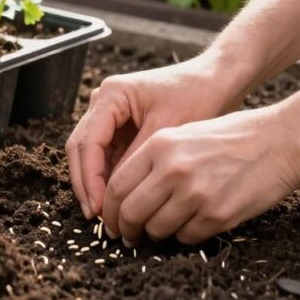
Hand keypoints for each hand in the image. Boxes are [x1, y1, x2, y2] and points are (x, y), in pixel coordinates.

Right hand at [66, 54, 248, 219]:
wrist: (217, 81)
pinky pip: (107, 154)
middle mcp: (104, 100)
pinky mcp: (121, 124)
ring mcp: (111, 112)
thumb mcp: (165, 134)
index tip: (99, 209)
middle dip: (87, 184)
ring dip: (96, 183)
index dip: (90, 179)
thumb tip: (114, 197)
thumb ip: (135, 161)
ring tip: (107, 215)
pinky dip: (109, 177)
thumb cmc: (197, 98)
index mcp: (112, 94)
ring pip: (91, 154)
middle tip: (97, 218)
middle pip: (82, 148)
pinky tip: (118, 200)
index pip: (88, 143)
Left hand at [101, 106, 299, 244]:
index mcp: (160, 145)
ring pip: (157, 229)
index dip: (109, 209)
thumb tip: (124, 194)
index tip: (111, 220)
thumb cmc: (231, 136)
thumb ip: (152, 159)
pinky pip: (186, 237)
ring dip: (155, 233)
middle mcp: (173, 169)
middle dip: (125, 229)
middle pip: (131, 212)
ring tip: (163, 227)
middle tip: (127, 235)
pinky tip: (192, 222)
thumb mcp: (183, 133)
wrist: (278, 142)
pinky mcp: (217, 215)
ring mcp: (195, 194)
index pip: (117, 186)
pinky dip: (184, 235)